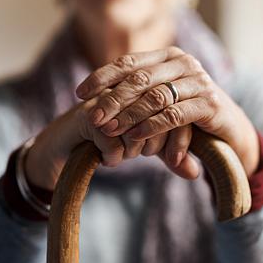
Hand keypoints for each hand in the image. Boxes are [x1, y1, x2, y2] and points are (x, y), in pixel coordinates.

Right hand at [24, 87, 197, 191]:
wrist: (66, 146)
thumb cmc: (111, 142)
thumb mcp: (148, 148)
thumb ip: (172, 156)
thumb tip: (196, 172)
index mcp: (148, 90)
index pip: (177, 110)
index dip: (180, 138)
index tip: (173, 160)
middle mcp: (129, 91)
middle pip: (161, 116)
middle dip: (157, 144)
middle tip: (143, 155)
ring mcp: (108, 100)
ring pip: (137, 127)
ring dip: (135, 149)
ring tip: (126, 157)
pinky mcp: (89, 116)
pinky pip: (112, 139)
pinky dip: (115, 155)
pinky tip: (110, 160)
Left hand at [75, 46, 259, 175]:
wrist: (230, 130)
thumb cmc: (188, 115)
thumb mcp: (160, 102)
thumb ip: (135, 97)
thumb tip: (92, 101)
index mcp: (169, 56)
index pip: (129, 62)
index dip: (102, 76)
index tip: (80, 93)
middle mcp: (184, 63)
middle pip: (139, 79)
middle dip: (111, 99)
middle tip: (92, 117)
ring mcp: (199, 81)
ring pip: (155, 96)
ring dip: (128, 115)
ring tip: (109, 130)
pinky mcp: (209, 103)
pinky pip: (174, 114)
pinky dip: (151, 126)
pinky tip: (134, 136)